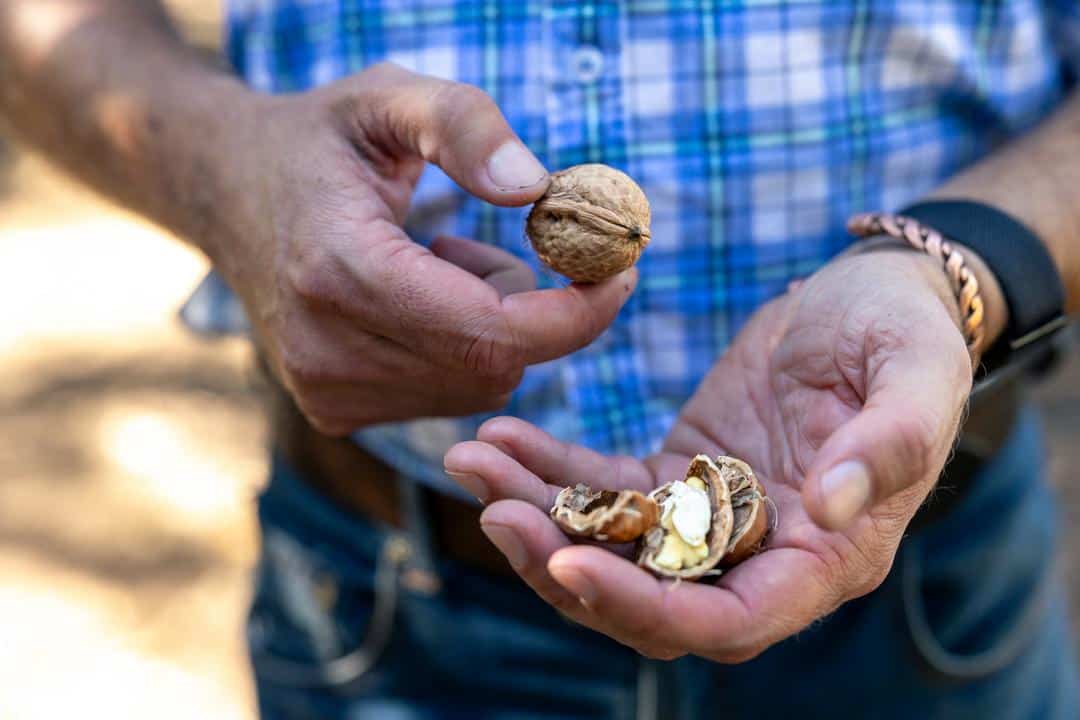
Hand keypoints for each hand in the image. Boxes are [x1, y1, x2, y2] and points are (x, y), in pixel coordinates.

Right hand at [213, 63, 634, 433]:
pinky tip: (421, 299)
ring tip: (445, 260)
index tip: (621, 272)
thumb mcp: (389, 96)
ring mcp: (323, 389)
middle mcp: (323, 348)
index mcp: (337, 268)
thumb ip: (465, 126)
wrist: (228, 190)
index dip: (573, 314)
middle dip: (534, 308)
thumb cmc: (322, 139)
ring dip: (494, 327)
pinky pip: (445, 396)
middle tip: (514, 245)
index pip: (488, 331)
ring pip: (476, 386)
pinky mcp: (331, 409)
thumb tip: (538, 189)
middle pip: (493, 365)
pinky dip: (461, 350)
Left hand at [444, 249, 971, 660]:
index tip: (568, 563)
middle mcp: (763, 554)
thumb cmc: (908, 333)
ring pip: (611, 548)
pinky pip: (603, 486)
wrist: (874, 294)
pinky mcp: (677, 473)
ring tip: (473, 461)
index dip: (646, 609)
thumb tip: (830, 507)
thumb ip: (889, 445)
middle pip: (648, 600)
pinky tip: (500, 436)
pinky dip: (549, 469)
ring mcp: (712, 517)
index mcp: (828, 556)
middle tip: (494, 509)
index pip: (731, 621)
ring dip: (538, 516)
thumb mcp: (917, 375)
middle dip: (564, 566)